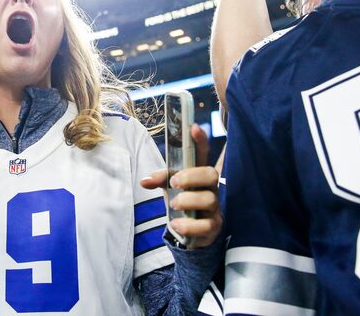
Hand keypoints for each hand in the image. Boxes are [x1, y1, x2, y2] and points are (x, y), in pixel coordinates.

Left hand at [142, 125, 221, 247]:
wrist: (187, 232)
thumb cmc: (180, 203)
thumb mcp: (168, 188)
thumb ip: (160, 180)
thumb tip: (144, 181)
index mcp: (199, 175)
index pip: (203, 154)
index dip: (200, 141)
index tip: (193, 127)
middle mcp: (210, 188)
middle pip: (211, 174)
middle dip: (192, 177)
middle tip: (175, 183)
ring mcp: (214, 208)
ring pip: (209, 199)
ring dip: (188, 201)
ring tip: (173, 205)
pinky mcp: (213, 227)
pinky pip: (206, 225)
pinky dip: (189, 225)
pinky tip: (177, 224)